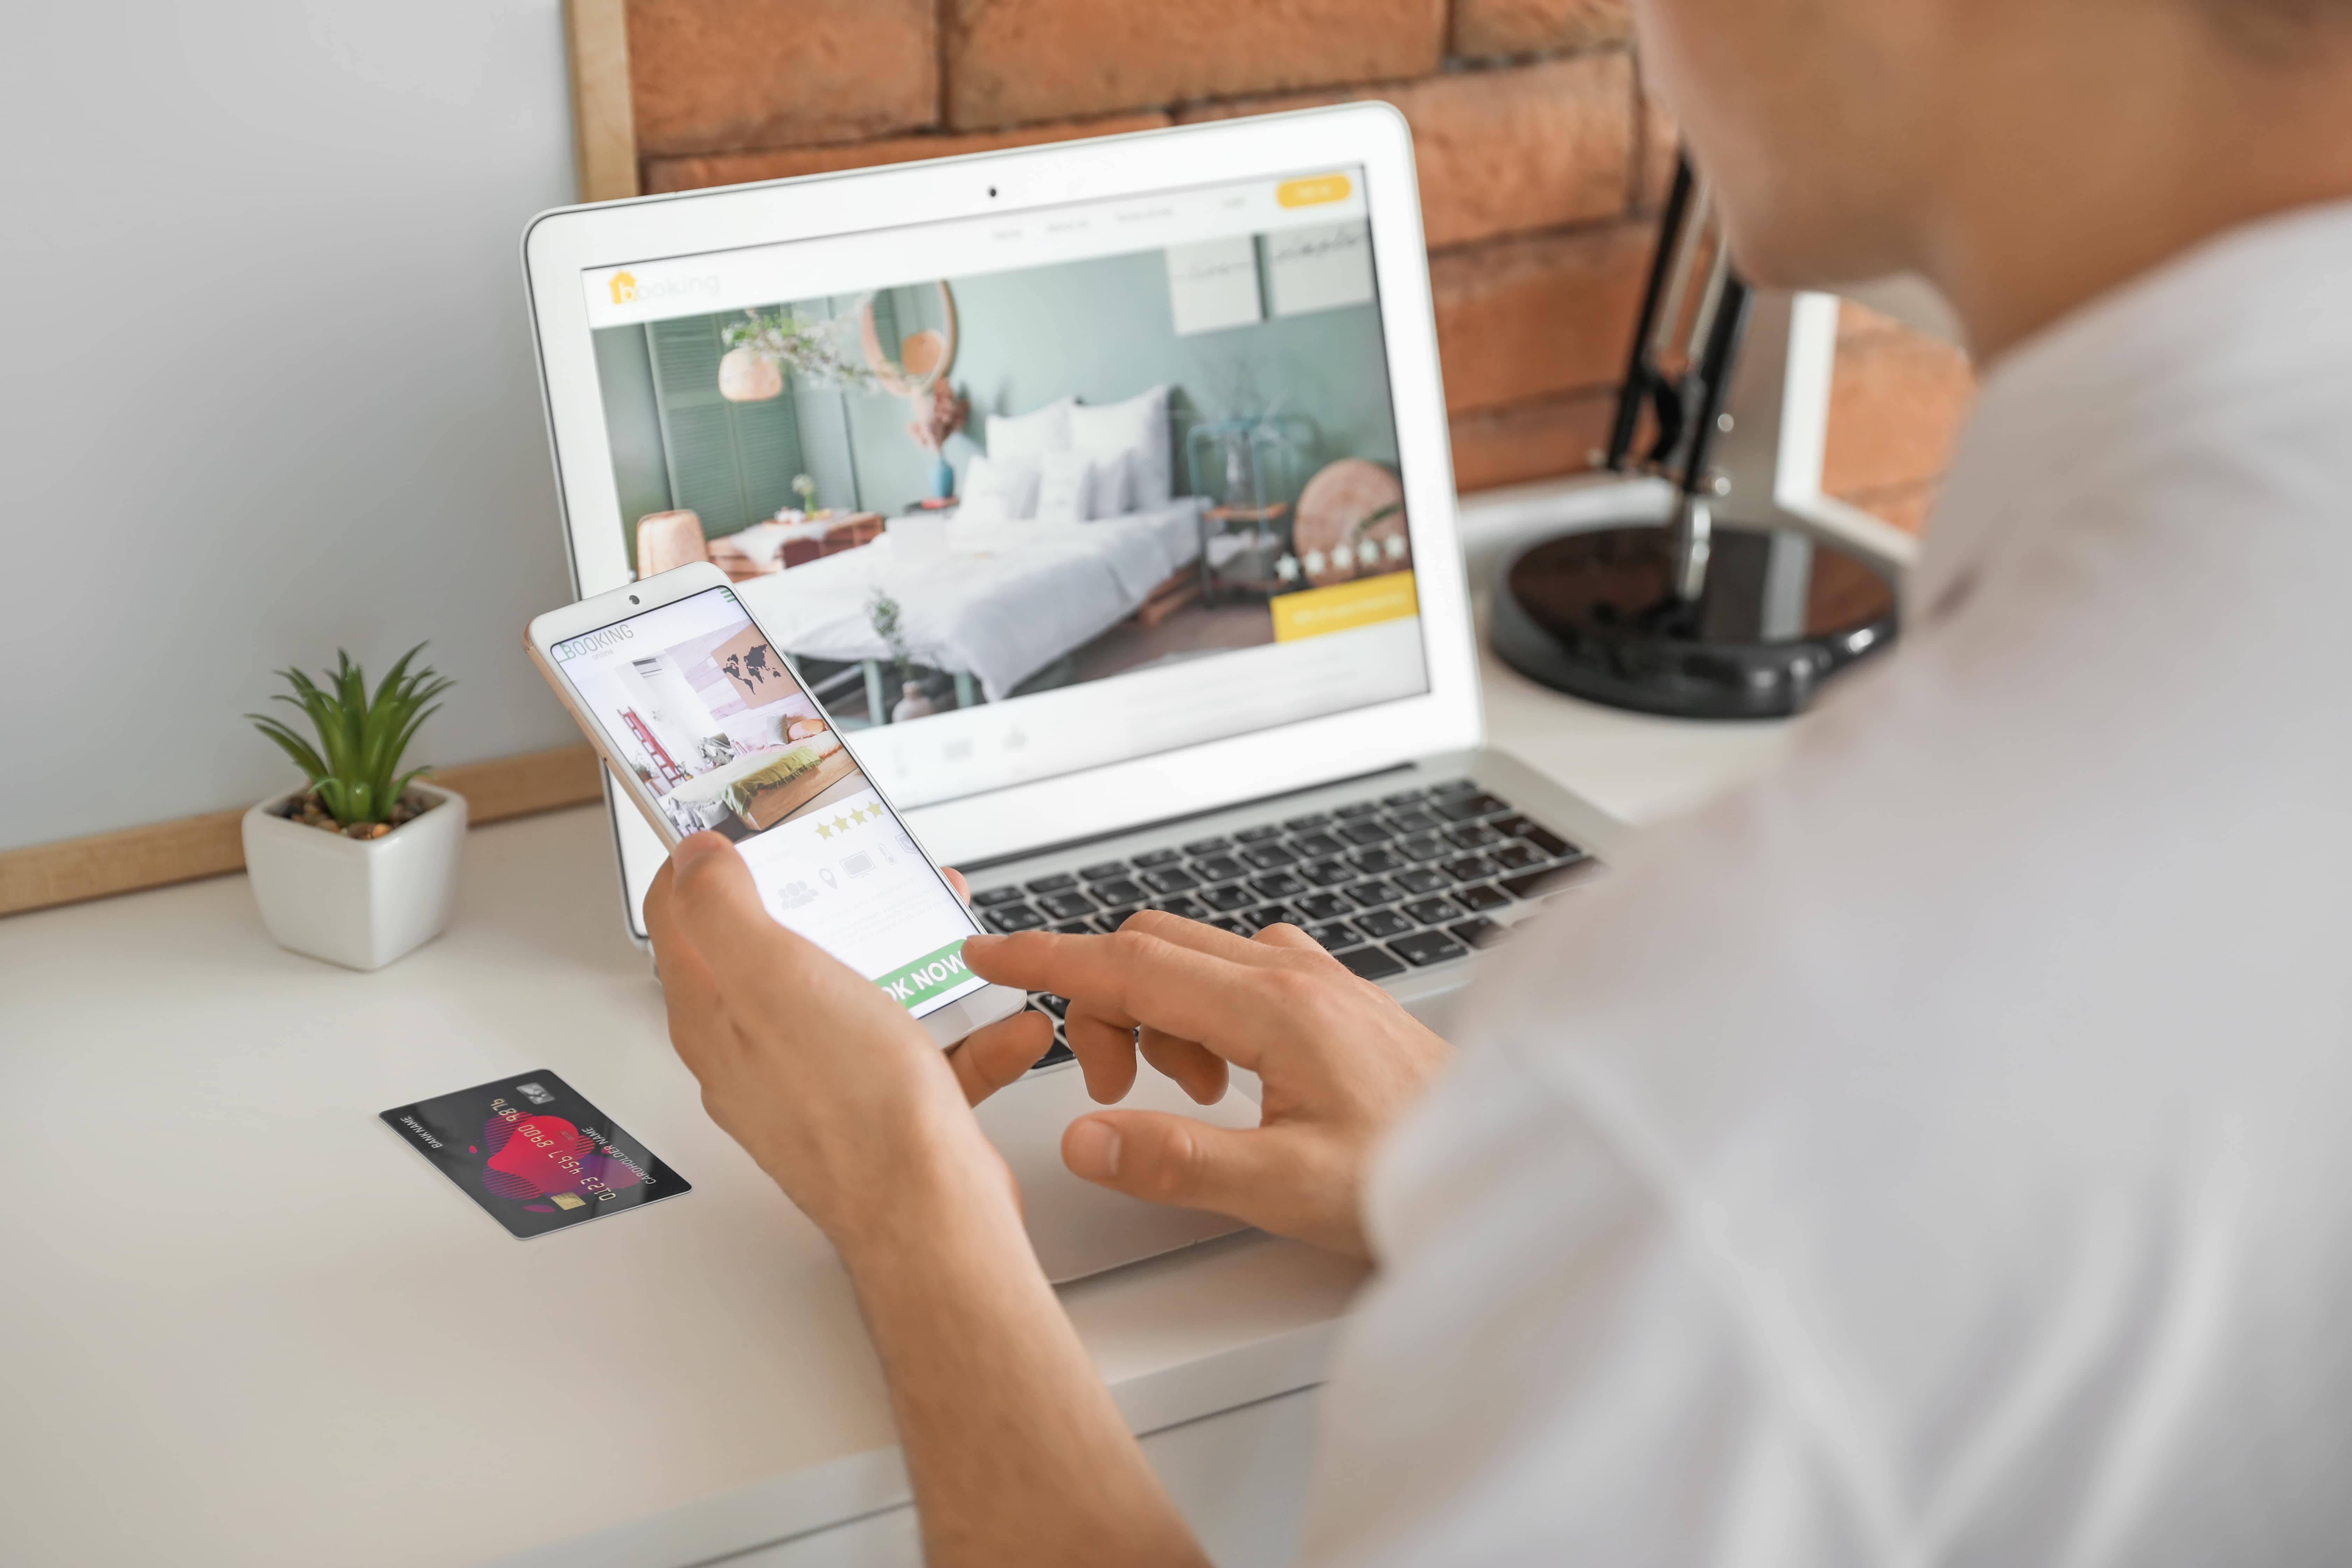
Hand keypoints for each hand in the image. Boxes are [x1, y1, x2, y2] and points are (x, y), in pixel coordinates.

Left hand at [643, 833, 1050, 1248]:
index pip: (682, 922)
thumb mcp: (774, 977)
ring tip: (951, 937)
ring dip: (911, 961)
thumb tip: (696, 859)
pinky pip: (923, 1055)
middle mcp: (758, 1053)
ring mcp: (820, 1084)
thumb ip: (724, 911)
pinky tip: (1001, 1023)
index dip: (705, 863)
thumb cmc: (853, 1107)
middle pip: (777, 954)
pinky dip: (966, 1033)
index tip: (743, 827)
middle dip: (831, 903)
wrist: (929, 1213)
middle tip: (868, 871)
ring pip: (860, 998)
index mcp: (717, 1017)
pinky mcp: (881, 1113)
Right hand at [961, 914, 1450, 1258]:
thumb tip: (1086, 1137)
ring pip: (1191, 960)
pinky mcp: (1327, 997)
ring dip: (1157, 1016)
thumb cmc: (1413, 1175)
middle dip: (1103, 1007)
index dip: (1048, 958)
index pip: (1129, 965)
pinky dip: (1200, 1013)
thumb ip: (1178, 1162)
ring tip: (1186, 1098)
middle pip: (1152, 950)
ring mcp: (1314, 979)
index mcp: (1275, 1008)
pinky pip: (1233, 974)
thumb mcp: (1287, 1189)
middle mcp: (1293, 975)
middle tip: (1112, 1092)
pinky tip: (1227, 1079)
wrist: (1499, 1167)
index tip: (987, 950)